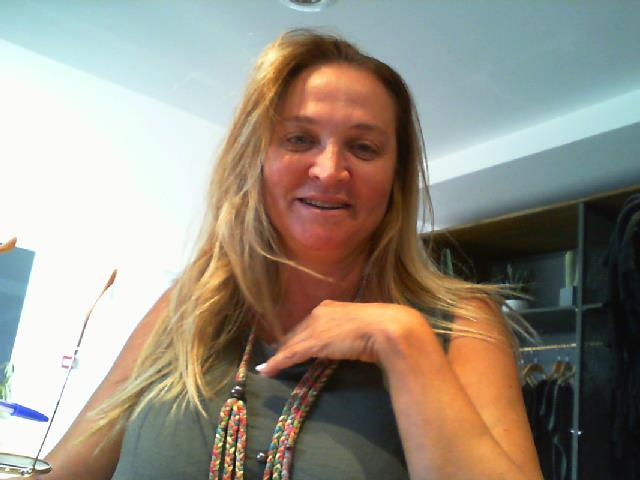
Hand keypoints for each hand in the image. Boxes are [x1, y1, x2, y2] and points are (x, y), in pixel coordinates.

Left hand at [256, 300, 428, 375]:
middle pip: (295, 333)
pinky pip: (290, 355)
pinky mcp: (314, 343)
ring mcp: (315, 328)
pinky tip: (266, 371)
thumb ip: (349, 331)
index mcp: (329, 307)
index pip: (307, 324)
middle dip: (284, 346)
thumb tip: (347, 341)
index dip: (297, 336)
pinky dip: (277, 363)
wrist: (388, 328)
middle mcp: (318, 313)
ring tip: (266, 368)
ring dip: (277, 357)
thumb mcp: (361, 326)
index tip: (289, 345)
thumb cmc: (382, 327)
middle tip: (274, 358)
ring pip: (290, 345)